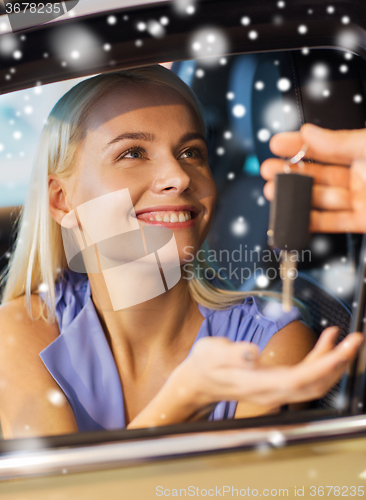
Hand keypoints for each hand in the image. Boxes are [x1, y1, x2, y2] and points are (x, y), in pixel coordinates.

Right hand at [127, 328, 362, 428]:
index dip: (325, 365)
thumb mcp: (210, 352)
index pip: (301, 379)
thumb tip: (252, 352)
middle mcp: (272, 391)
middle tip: (355, 340)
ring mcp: (276, 389)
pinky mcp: (277, 382)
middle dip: (339, 364)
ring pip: (314, 382)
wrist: (199, 380)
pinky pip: (305, 375)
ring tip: (346, 338)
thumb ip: (231, 352)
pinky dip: (319, 359)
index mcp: (258, 384)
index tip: (343, 347)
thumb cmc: (204, 364)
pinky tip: (325, 341)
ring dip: (334, 362)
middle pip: (315, 385)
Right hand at [260, 124, 365, 232]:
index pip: (324, 148)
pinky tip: (294, 215)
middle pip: (317, 175)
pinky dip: (310, 222)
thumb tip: (309, 132)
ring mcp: (359, 200)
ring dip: (293, 196)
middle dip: (289, 173)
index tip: (276, 144)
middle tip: (268, 170)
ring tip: (273, 192)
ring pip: (319, 199)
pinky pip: (332, 223)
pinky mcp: (362, 222)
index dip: (299, 145)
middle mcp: (359, 176)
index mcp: (362, 153)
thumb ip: (340, 141)